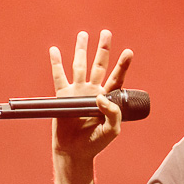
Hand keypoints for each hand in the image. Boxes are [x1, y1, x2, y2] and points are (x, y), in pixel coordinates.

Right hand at [49, 29, 133, 160]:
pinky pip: (59, 76)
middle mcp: (93, 91)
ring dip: (81, 50)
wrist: (75, 151)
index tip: (129, 52)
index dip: (123, 65)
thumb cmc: (95, 143)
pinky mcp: (63, 96)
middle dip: (103, 49)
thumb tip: (101, 96)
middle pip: (99, 65)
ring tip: (83, 34)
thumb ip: (113, 113)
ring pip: (80, 66)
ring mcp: (78, 92)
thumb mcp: (112, 131)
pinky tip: (55, 50)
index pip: (117, 78)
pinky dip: (56, 62)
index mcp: (108, 98)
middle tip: (107, 32)